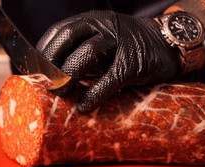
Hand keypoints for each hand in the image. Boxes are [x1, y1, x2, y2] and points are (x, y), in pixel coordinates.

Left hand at [36, 10, 179, 112]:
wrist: (169, 44)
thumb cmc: (129, 48)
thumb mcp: (103, 40)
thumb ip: (82, 50)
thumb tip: (52, 76)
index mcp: (92, 20)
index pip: (60, 31)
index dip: (44, 50)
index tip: (35, 69)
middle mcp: (103, 26)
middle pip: (69, 38)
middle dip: (52, 62)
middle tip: (46, 83)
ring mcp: (120, 42)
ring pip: (87, 54)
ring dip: (69, 75)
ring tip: (61, 94)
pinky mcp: (133, 63)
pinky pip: (108, 79)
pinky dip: (93, 95)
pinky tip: (83, 107)